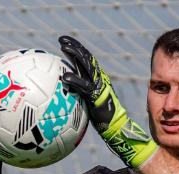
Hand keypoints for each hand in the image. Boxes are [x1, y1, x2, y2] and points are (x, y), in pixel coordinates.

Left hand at [58, 36, 157, 168]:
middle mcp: (100, 79)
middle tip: (62, 39)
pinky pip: (84, 86)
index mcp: (98, 79)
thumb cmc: (103, 119)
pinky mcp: (97, 97)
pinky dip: (75, 80)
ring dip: (75, 55)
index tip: (65, 42)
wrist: (116, 128)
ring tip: (63, 47)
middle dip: (75, 47)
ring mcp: (99, 87)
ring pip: (86, 66)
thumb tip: (65, 95)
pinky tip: (64, 76)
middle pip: (87, 58)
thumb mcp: (90, 104)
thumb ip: (81, 95)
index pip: (87, 60)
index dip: (77, 49)